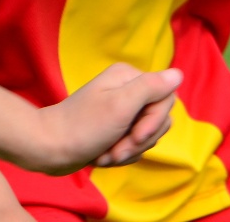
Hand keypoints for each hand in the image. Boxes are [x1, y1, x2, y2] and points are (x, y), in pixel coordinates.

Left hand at [37, 62, 181, 173]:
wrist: (51, 148)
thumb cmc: (83, 127)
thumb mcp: (120, 106)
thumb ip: (150, 88)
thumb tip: (178, 73)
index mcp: (129, 77)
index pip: (165, 97)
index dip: (154, 121)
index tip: (136, 135)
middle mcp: (127, 89)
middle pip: (158, 118)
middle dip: (140, 140)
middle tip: (117, 148)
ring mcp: (122, 109)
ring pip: (148, 135)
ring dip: (129, 150)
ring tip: (107, 154)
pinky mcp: (116, 128)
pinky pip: (135, 145)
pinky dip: (122, 154)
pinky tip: (104, 156)